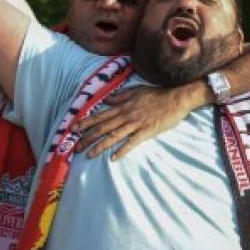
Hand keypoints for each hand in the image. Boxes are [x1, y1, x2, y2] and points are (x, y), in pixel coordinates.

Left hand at [74, 82, 201, 159]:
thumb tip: (107, 100)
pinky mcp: (146, 131)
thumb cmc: (157, 94)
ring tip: (89, 155)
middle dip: (88, 137)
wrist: (176, 97)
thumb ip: (120, 97)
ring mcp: (136, 124)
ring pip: (114, 136)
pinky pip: (132, 142)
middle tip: (75, 148)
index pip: (101, 115)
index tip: (74, 129)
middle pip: (103, 128)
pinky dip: (122, 150)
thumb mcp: (136, 91)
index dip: (86, 122)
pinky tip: (113, 158)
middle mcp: (126, 115)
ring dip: (100, 146)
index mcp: (123, 106)